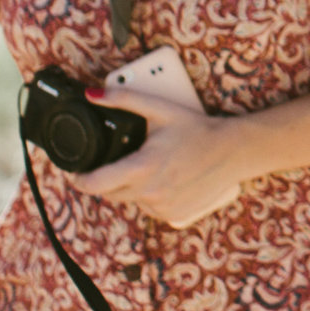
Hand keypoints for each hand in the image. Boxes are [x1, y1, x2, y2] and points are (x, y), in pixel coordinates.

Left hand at [76, 86, 248, 227]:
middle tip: (119, 162)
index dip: (79, 180)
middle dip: (106, 180)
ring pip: (130, 201)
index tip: (77, 173)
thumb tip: (91, 94)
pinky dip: (150, 197)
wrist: (233, 151)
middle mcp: (150, 192)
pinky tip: (164, 180)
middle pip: (109, 193)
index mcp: (142, 167)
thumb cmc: (196, 128)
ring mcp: (162, 206)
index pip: (95, 184)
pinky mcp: (174, 215)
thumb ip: (123, 99)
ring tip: (149, 167)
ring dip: (130, 188)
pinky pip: (149, 208)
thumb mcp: (159, 109)